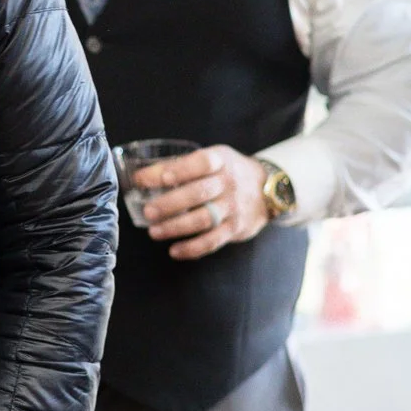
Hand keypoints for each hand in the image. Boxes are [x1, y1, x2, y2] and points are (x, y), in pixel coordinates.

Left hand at [136, 146, 270, 260]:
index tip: (152, 178)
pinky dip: (192, 248)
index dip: (177, 170)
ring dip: (176, 227)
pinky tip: (174, 251)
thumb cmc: (227, 172)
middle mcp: (228, 183)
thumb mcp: (212, 159)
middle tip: (148, 212)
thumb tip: (141, 177)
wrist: (269, 190)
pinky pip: (213, 241)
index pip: (200, 163)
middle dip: (170, 204)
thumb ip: (181, 166)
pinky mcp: (235, 228)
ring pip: (204, 219)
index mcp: (220, 160)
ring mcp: (233, 207)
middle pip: (199, 193)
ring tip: (154, 232)